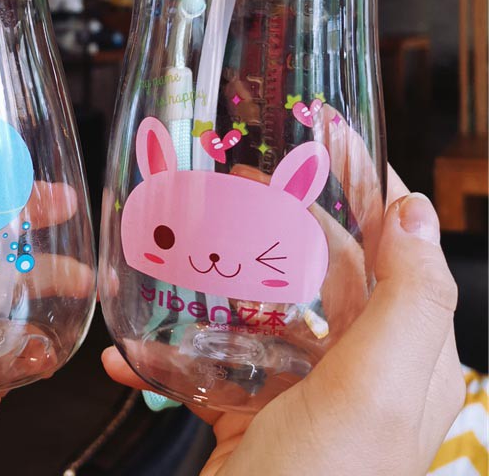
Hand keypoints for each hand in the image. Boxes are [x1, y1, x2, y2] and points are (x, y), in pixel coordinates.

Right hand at [104, 114, 464, 475]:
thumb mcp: (376, 392)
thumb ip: (408, 301)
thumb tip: (415, 211)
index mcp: (404, 352)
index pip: (396, 241)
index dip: (366, 179)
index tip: (327, 130)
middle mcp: (359, 365)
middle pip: (322, 262)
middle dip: (279, 213)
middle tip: (234, 176)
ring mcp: (302, 390)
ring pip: (261, 306)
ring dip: (218, 275)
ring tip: (178, 243)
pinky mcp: (251, 414)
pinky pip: (212, 363)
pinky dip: (170, 353)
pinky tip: (129, 349)